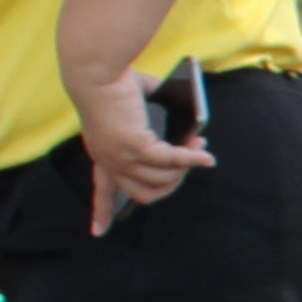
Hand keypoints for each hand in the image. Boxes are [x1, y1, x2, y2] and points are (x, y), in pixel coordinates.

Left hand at [68, 63, 212, 230]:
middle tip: (188, 166)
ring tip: (200, 152)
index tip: (99, 232)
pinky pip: (170, 161)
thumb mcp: (131, 110)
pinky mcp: (135, 145)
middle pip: (142, 194)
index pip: (102, 189)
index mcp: (101, 151)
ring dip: (184, 170)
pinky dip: (190, 159)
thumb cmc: (110, 80)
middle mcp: (108, 159)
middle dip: (170, 186)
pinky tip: (205, 155)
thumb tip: (188, 136)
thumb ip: (155, 123)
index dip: (102, 212)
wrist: (96, 69)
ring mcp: (120, 156)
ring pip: (160, 180)